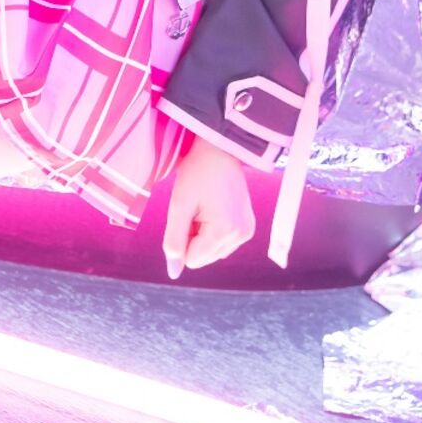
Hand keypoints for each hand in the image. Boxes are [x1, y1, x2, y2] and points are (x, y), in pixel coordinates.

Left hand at [162, 135, 255, 278]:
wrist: (220, 149)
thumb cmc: (196, 173)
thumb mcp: (179, 206)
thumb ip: (174, 241)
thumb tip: (173, 273)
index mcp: (225, 231)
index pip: (192, 260)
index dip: (182, 238)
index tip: (188, 212)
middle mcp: (241, 236)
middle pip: (203, 258)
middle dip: (193, 237)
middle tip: (196, 207)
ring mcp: (247, 232)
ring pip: (212, 252)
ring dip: (202, 235)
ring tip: (205, 206)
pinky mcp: (248, 227)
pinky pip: (222, 243)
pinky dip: (213, 231)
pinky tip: (214, 208)